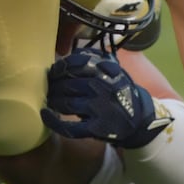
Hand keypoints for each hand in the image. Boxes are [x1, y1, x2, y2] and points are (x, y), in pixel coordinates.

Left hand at [40, 49, 172, 147]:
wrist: (138, 119)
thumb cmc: (118, 91)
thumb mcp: (112, 70)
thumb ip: (92, 60)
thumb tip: (64, 55)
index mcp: (104, 70)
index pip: (74, 64)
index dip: (58, 68)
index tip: (53, 72)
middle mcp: (101, 87)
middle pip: (66, 84)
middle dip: (53, 86)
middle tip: (49, 88)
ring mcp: (99, 108)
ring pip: (66, 103)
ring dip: (53, 101)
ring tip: (50, 100)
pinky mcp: (96, 128)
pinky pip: (70, 127)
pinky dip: (54, 121)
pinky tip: (45, 115)